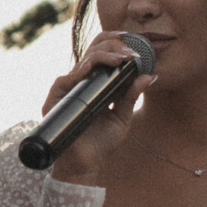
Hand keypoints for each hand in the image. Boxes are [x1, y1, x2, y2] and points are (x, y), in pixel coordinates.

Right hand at [40, 29, 153, 184]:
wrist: (86, 164)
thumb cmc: (101, 142)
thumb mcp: (123, 117)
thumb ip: (132, 96)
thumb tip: (149, 76)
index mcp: (96, 83)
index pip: (103, 53)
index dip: (115, 43)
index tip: (133, 43)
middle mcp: (81, 82)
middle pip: (92, 51)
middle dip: (112, 45)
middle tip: (130, 53)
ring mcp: (68, 89)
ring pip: (82, 61)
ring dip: (102, 55)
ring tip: (120, 59)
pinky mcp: (56, 100)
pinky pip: (65, 80)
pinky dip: (79, 72)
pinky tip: (91, 68)